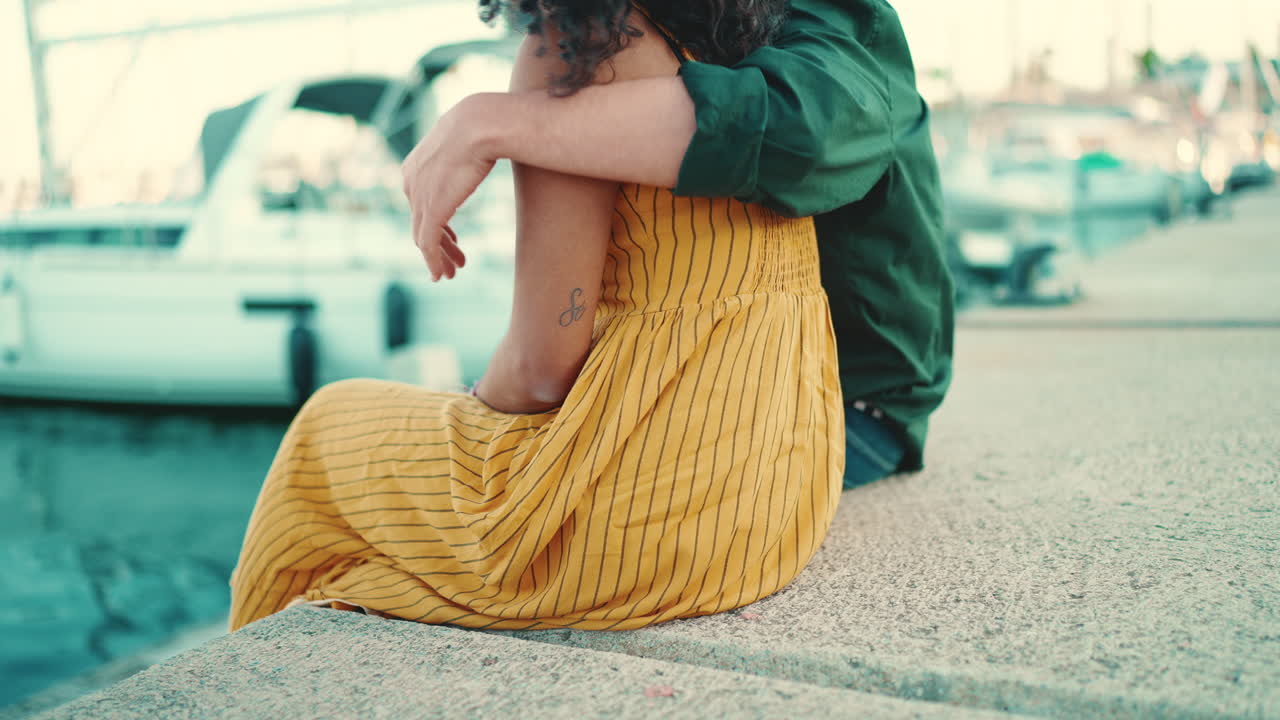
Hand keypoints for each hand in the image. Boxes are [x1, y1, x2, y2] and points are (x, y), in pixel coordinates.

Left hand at [401, 94, 498, 280]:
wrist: (479, 125)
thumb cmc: (482, 127)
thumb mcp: (465, 143)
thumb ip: (461, 157)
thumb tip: (474, 157)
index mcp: (414, 167)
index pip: (420, 205)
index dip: (438, 224)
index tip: (454, 238)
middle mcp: (409, 183)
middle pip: (420, 223)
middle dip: (439, 245)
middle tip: (456, 261)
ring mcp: (418, 198)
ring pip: (423, 238)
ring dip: (439, 258)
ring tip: (453, 272)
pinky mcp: (430, 212)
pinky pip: (428, 245)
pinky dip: (433, 262)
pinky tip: (440, 275)